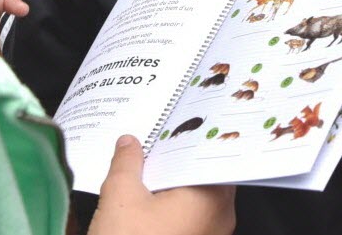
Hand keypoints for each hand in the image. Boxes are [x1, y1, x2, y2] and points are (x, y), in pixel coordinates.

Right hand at [89, 135, 234, 234]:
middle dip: (175, 160)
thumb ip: (126, 163)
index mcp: (212, 197)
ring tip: (141, 172)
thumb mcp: (120, 197)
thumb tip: (129, 144)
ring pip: (195, 199)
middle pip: (203, 174)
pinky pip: (188, 221)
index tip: (175, 119)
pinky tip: (143, 204)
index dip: (192, 133)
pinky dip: (169, 209)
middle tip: (151, 144)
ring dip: (170, 186)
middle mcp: (220, 217)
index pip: (211, 152)